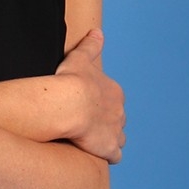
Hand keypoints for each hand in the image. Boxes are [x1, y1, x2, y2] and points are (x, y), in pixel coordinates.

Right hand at [55, 30, 125, 163]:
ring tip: (92, 143)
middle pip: (117, 119)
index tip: (88, 107)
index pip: (113, 100)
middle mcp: (120, 112)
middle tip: (87, 126)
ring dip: (109, 140)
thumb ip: (90, 46)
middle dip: (106, 123)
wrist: (69, 104)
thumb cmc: (71, 80)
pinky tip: (95, 155)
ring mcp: (116, 132)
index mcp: (114, 92)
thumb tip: (97, 32)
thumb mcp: (80, 58)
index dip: (101, 105)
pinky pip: (114, 156)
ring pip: (119, 138)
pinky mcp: (109, 148)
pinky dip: (107, 156)